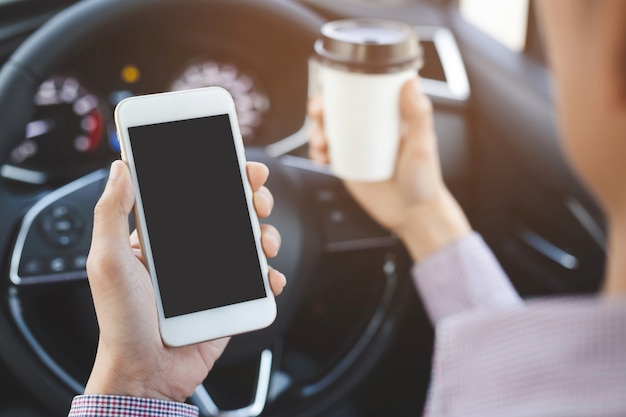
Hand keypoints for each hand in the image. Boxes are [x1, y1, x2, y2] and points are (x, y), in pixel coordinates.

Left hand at [84, 159, 284, 402]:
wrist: (145, 373)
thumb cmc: (120, 322)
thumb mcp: (108, 262)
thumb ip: (111, 214)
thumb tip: (120, 169)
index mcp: (161, 238)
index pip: (193, 196)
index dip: (219, 176)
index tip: (238, 164)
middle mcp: (189, 254)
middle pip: (229, 214)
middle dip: (251, 199)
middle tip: (258, 197)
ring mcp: (211, 277)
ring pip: (249, 243)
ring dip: (266, 234)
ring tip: (265, 241)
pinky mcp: (228, 300)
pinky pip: (257, 282)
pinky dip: (270, 276)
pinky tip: (269, 276)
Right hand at [308, 77, 470, 259]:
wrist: (413, 214)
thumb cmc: (424, 180)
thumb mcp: (423, 145)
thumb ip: (418, 115)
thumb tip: (411, 83)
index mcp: (387, 116)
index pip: (361, 92)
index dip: (341, 85)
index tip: (331, 86)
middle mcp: (369, 129)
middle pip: (337, 109)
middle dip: (320, 107)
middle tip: (317, 112)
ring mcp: (356, 148)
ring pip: (327, 131)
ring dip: (315, 131)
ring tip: (321, 144)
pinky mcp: (347, 166)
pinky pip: (326, 155)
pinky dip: (317, 154)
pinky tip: (320, 159)